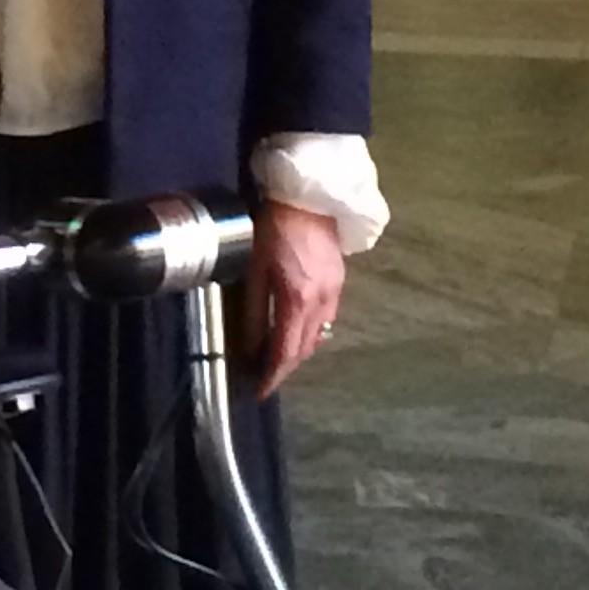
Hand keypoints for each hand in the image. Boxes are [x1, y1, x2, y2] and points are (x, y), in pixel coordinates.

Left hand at [248, 197, 345, 398]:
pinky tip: (296, 328)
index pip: (285, 353)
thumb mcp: (253, 271)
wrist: (307, 198)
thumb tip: (248, 347)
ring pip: (318, 337)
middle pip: (304, 350)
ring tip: (276, 355)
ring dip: (298, 351)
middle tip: (263, 375)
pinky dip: (310, 332)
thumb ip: (251, 312)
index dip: (272, 376)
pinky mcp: (340, 282)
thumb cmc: (272, 229)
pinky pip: (327, 319)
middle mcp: (321, 303)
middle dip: (284, 368)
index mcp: (296, 301)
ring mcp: (335, 293)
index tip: (259, 391)